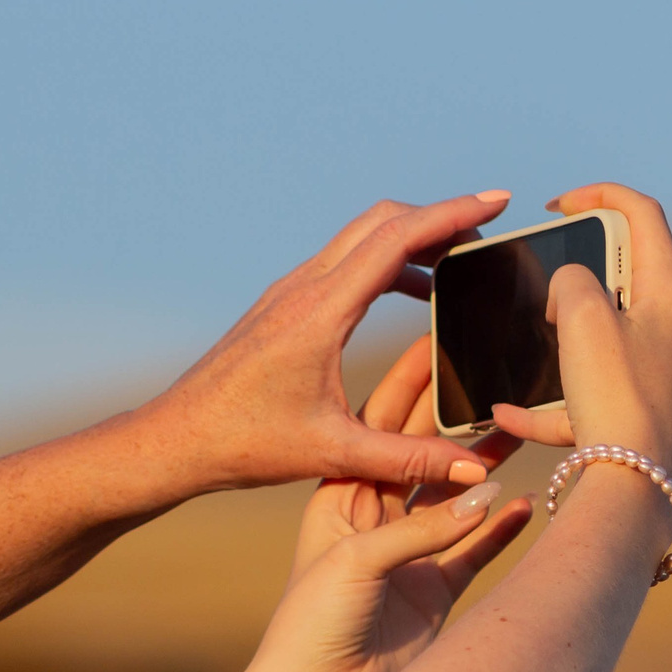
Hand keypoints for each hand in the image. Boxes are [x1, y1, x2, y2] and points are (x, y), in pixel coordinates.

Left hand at [144, 191, 512, 494]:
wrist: (173, 441)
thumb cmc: (243, 445)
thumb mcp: (333, 453)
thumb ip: (407, 460)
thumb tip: (475, 471)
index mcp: (318, 312)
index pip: (396, 239)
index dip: (452, 213)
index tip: (498, 200)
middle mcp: (301, 290)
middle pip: (381, 222)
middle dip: (438, 217)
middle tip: (486, 231)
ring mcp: (286, 294)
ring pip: (358, 240)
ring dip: (410, 239)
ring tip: (458, 263)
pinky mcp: (279, 307)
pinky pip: (341, 263)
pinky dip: (383, 263)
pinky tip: (410, 294)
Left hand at [214, 333, 532, 671]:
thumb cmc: (311, 625)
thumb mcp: (357, 562)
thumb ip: (422, 528)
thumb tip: (493, 492)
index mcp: (340, 496)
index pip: (383, 425)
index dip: (416, 385)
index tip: (449, 339)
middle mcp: (375, 518)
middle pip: (425, 451)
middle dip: (461, 414)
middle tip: (500, 369)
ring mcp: (407, 554)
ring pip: (458, 495)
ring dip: (489, 464)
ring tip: (526, 424)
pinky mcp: (434, 593)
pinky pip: (479, 549)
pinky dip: (504, 526)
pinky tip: (534, 499)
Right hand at [490, 183, 671, 479]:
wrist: (637, 483)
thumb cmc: (615, 396)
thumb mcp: (581, 316)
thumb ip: (570, 280)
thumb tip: (568, 288)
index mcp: (669, 292)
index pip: (642, 216)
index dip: (599, 197)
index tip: (558, 206)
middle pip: (621, 278)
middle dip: (573, 280)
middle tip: (540, 287)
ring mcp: (657, 369)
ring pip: (598, 338)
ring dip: (555, 344)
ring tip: (524, 355)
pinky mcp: (639, 408)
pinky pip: (586, 393)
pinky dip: (549, 401)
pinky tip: (507, 415)